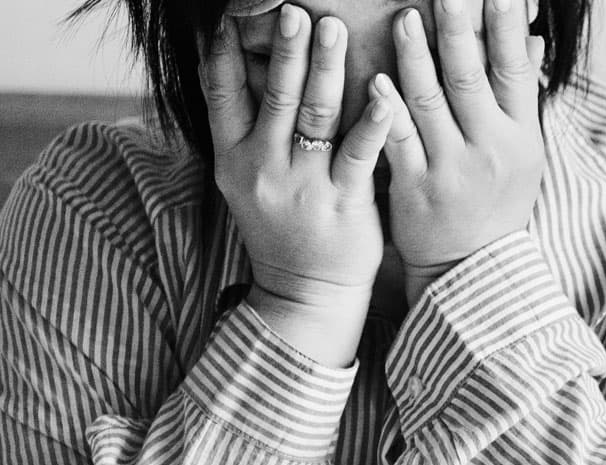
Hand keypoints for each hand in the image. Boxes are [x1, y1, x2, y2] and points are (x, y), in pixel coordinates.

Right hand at [199, 6, 393, 366]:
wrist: (305, 295)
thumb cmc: (281, 227)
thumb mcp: (244, 179)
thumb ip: (243, 126)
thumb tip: (232, 59)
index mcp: (232, 158)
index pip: (221, 92)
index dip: (226, 49)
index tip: (235, 13)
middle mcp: (262, 168)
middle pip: (275, 95)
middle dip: (287, 48)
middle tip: (297, 9)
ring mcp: (303, 186)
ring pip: (315, 114)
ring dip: (325, 66)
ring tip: (334, 26)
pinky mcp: (343, 202)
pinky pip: (359, 152)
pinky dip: (372, 118)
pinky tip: (384, 89)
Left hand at [376, 0, 546, 305]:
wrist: (472, 272)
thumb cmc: (496, 205)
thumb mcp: (522, 154)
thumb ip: (520, 96)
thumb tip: (530, 38)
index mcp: (521, 136)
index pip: (515, 69)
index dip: (506, 25)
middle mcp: (489, 149)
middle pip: (471, 78)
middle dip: (459, 29)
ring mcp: (451, 169)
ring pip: (431, 102)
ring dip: (416, 57)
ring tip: (403, 18)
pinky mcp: (416, 188)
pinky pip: (399, 142)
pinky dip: (387, 109)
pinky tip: (374, 80)